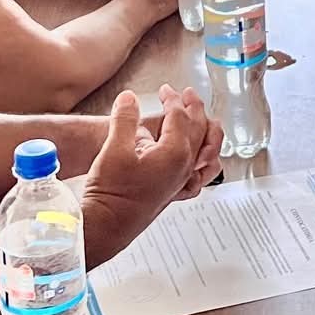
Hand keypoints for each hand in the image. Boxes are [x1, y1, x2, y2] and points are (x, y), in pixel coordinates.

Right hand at [80, 88, 223, 263]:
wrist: (107, 224)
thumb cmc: (111, 191)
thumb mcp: (114, 147)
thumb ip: (124, 118)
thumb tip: (129, 98)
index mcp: (175, 153)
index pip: (180, 116)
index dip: (171, 98)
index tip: (163, 91)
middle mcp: (185, 167)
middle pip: (199, 129)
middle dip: (193, 107)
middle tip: (186, 94)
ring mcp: (183, 180)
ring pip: (207, 150)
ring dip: (206, 130)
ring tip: (202, 119)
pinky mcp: (176, 191)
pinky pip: (203, 171)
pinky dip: (206, 157)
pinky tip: (200, 156)